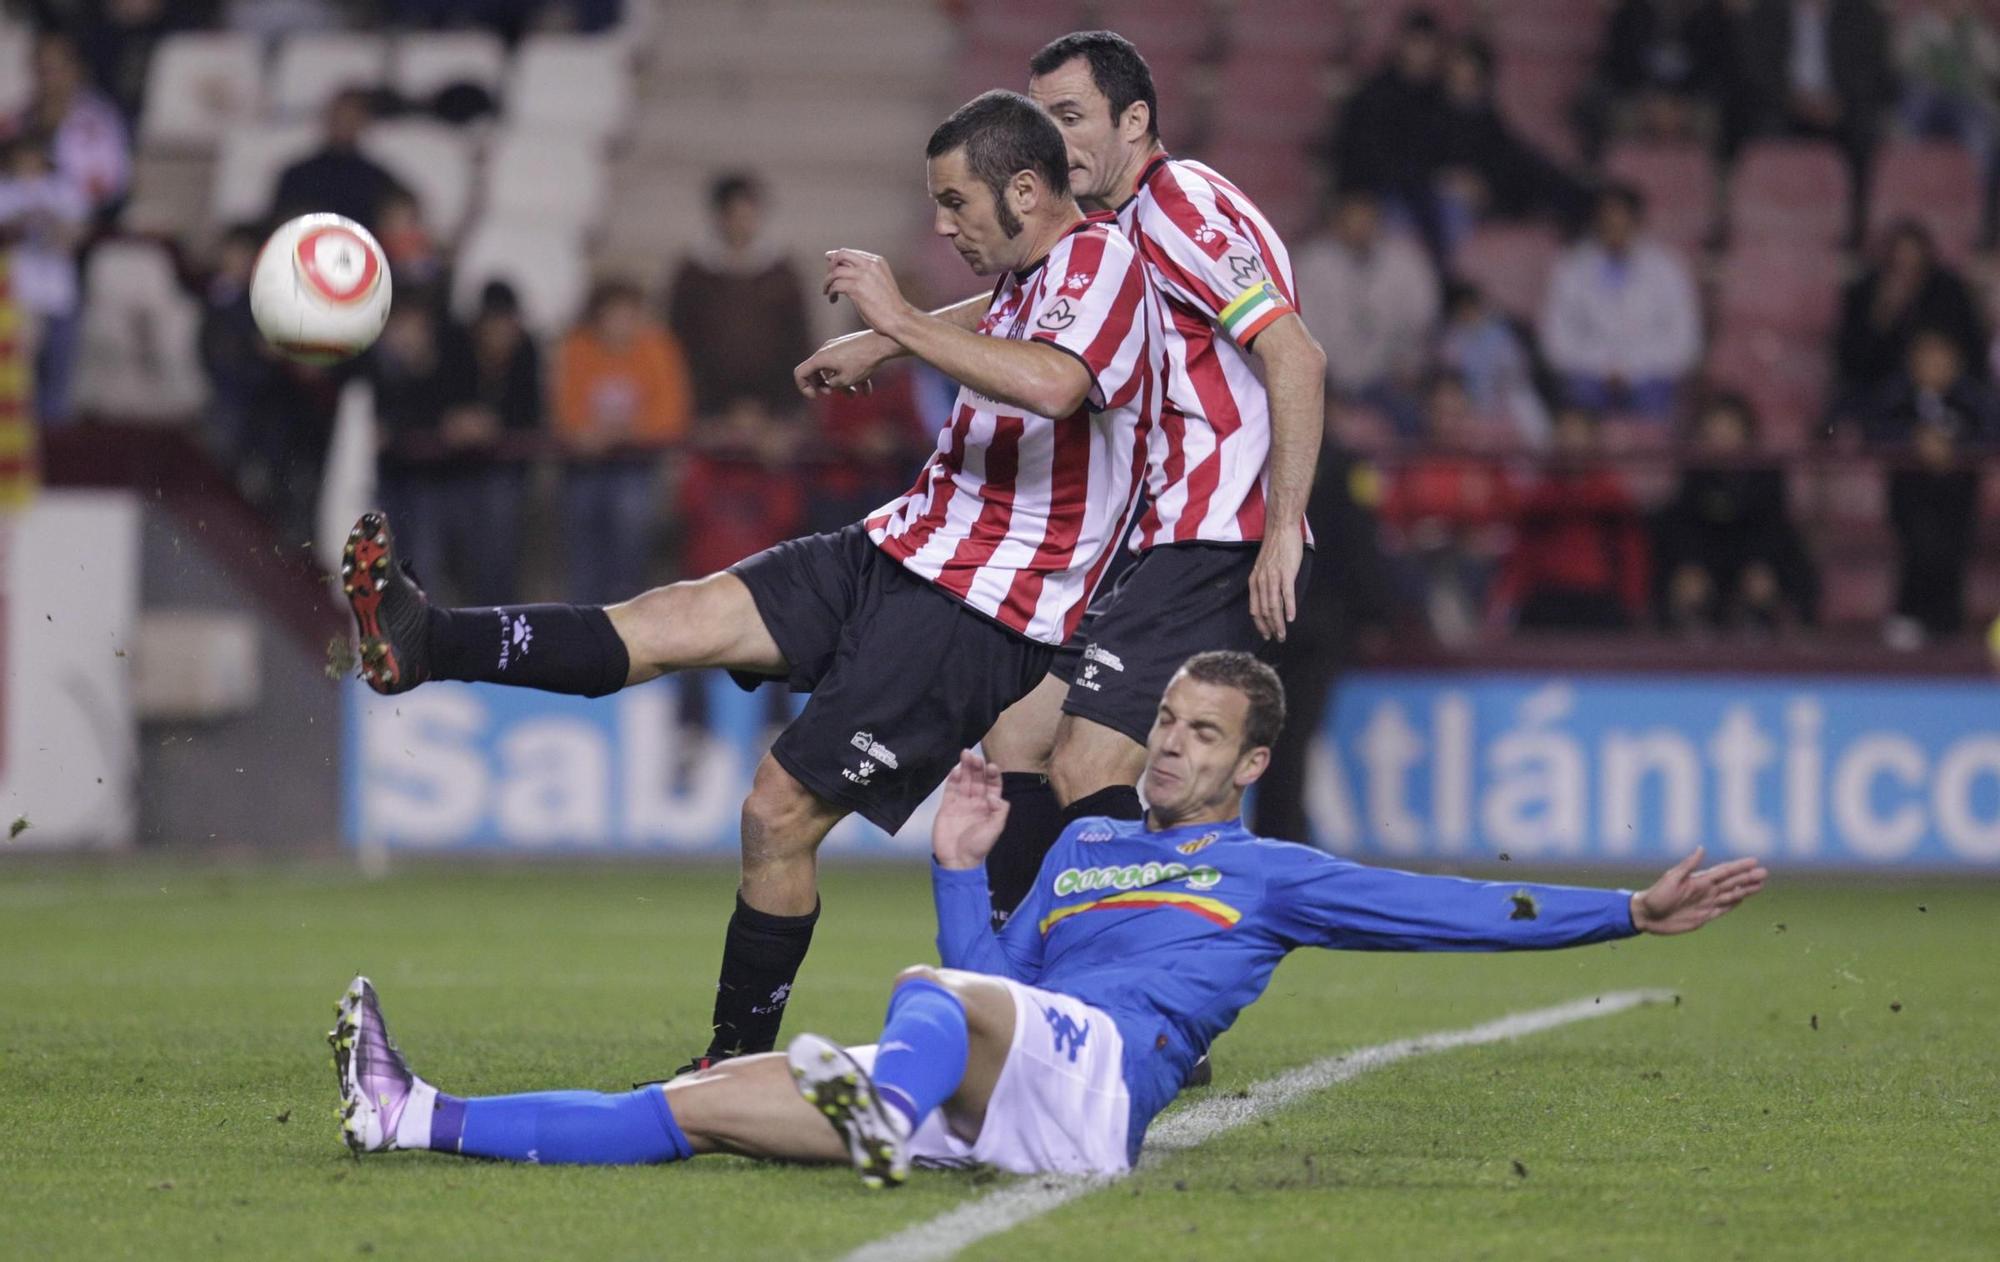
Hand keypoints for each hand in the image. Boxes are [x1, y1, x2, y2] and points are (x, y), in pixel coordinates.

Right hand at [794, 328, 887, 398]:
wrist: (880, 343)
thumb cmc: (862, 362)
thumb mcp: (845, 380)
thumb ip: (833, 384)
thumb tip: (831, 383)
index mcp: (820, 358)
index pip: (800, 373)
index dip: (804, 387)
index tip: (815, 396)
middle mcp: (826, 350)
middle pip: (818, 371)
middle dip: (825, 386)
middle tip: (832, 393)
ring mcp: (838, 347)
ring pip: (835, 369)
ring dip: (843, 384)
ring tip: (855, 396)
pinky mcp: (850, 347)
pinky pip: (846, 364)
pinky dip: (854, 377)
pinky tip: (867, 391)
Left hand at [823, 249, 914, 341]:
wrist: (899, 318)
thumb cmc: (890, 305)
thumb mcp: (880, 281)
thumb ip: (866, 273)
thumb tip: (846, 271)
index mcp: (877, 261)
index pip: (851, 252)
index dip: (837, 258)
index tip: (830, 264)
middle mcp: (869, 264)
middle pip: (841, 255)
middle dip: (831, 266)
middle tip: (828, 279)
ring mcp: (862, 275)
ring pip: (835, 271)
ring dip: (827, 281)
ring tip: (827, 291)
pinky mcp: (856, 288)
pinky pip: (835, 285)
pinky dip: (831, 292)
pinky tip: (833, 299)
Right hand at [932, 750, 1009, 870]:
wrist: (957, 860)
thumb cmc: (978, 846)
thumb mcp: (996, 829)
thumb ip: (999, 810)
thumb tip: (993, 795)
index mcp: (989, 806)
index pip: (993, 785)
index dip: (992, 775)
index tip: (991, 766)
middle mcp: (976, 802)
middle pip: (978, 779)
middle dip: (977, 767)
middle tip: (974, 756)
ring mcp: (961, 803)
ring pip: (965, 780)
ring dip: (965, 767)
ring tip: (965, 754)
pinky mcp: (947, 806)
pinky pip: (951, 789)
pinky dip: (953, 778)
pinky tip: (956, 769)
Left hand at [1249, 523, 1304, 641]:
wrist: (1281, 530)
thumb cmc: (1275, 549)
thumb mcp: (1264, 569)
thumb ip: (1265, 584)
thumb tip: (1270, 600)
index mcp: (1254, 581)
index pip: (1254, 609)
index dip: (1260, 624)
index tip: (1265, 635)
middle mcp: (1261, 581)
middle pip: (1264, 611)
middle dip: (1270, 627)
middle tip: (1277, 639)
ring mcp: (1273, 577)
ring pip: (1274, 606)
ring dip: (1278, 622)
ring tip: (1283, 634)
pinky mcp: (1286, 573)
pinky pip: (1286, 594)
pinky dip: (1289, 607)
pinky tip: (1291, 618)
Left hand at [1629, 847, 1766, 934]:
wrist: (1646, 916)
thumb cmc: (1656, 895)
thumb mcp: (1671, 879)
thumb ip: (1688, 866)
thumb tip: (1702, 848)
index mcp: (1699, 880)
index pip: (1724, 872)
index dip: (1739, 866)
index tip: (1755, 861)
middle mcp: (1705, 890)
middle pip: (1732, 882)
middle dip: (1748, 878)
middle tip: (1765, 872)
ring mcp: (1705, 903)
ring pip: (1731, 895)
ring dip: (1745, 890)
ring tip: (1760, 884)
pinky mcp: (1703, 916)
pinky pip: (1722, 909)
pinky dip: (1733, 904)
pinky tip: (1742, 898)